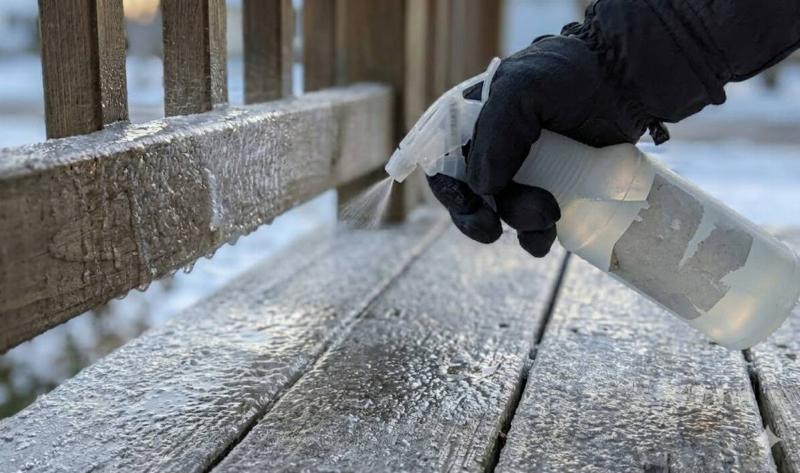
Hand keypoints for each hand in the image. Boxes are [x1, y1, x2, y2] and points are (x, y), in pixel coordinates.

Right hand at [428, 33, 650, 256]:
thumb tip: (481, 187)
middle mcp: (492, 150)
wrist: (627, 81)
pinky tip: (549, 235)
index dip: (450, 191)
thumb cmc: (569, 73)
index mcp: (472, 122)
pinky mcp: (552, 190)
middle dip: (481, 217)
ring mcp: (523, 173)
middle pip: (469, 197)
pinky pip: (533, 226)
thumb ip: (496, 132)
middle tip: (495, 229)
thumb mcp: (523, 88)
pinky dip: (536, 238)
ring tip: (549, 216)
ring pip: (502, 214)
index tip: (472, 207)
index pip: (443, 163)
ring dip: (519, 224)